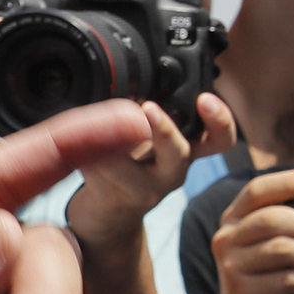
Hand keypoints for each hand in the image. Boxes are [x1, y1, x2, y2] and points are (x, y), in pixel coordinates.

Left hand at [70, 93, 235, 248]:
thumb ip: (151, 115)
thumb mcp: (152, 141)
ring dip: (107, 137)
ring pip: (126, 160)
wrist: (110, 215)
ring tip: (92, 120)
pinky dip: (84, 150)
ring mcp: (144, 189)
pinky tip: (75, 140)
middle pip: (178, 152)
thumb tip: (133, 78)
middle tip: (148, 108)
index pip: (218, 138)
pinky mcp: (112, 197)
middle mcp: (171, 171)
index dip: (218, 119)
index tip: (204, 100)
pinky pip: (97, 168)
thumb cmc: (131, 168)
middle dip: (163, 129)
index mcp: (186, 151)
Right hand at [207, 166, 293, 293]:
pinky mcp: (244, 293)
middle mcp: (226, 239)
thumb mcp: (263, 245)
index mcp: (232, 220)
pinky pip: (285, 280)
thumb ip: (283, 222)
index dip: (286, 182)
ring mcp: (232, 267)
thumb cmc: (263, 279)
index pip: (256, 190)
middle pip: (271, 219)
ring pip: (280, 249)